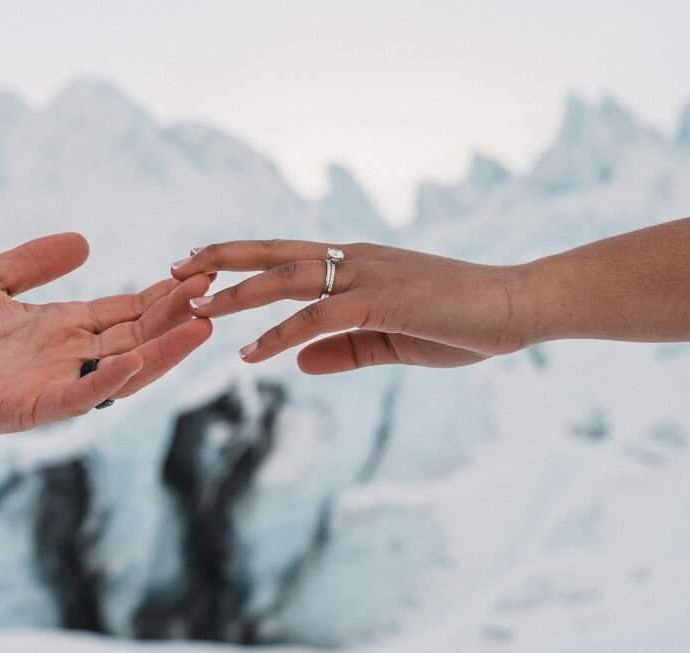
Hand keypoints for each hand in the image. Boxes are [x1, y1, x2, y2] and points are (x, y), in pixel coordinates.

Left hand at [0, 233, 211, 438]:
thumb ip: (34, 262)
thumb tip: (84, 241)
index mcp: (57, 327)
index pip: (122, 313)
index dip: (158, 297)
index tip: (194, 275)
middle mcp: (64, 357)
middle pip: (134, 338)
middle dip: (172, 317)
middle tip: (210, 293)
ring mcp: (51, 383)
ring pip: (121, 371)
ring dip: (161, 352)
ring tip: (198, 326)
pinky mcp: (29, 408)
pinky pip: (78, 397)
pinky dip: (108, 383)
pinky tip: (134, 361)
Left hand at [170, 240, 534, 373]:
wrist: (515, 306)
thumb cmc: (459, 321)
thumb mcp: (389, 341)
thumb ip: (343, 349)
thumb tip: (297, 362)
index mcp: (352, 263)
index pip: (282, 254)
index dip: (238, 258)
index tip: (198, 265)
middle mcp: (352, 259)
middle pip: (271, 253)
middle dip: (219, 259)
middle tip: (174, 269)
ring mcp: (366, 275)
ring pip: (286, 278)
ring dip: (237, 293)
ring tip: (196, 309)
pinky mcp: (382, 300)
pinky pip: (319, 317)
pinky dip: (281, 333)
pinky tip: (251, 353)